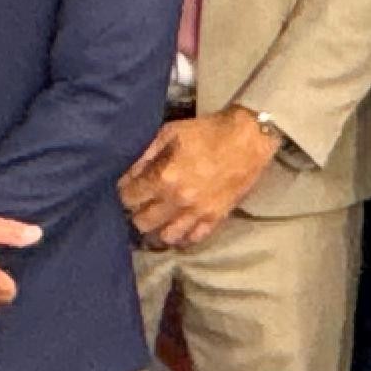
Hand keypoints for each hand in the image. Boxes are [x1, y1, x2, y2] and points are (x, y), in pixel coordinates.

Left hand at [120, 110, 281, 252]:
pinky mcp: (216, 218)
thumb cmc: (206, 132)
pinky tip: (178, 226)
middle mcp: (178, 201)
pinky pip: (194, 238)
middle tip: (140, 204)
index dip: (123, 193)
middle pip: (142, 222)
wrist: (247, 139)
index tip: (126, 188)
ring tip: (158, 217)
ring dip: (158, 228)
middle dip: (136, 213)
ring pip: (166, 236)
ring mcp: (198, 213)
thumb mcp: (168, 133)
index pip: (129, 198)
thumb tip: (126, 174)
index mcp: (164, 178)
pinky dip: (183, 235)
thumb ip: (144, 155)